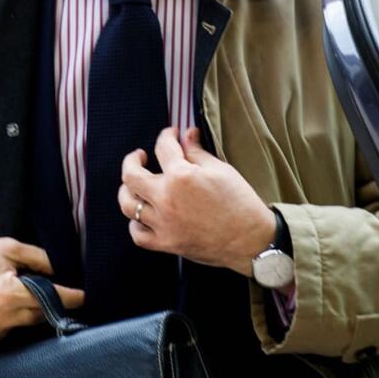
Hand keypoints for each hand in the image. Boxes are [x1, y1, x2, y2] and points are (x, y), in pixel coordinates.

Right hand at [0, 237, 83, 348]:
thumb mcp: (7, 247)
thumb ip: (38, 258)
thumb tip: (59, 269)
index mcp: (8, 294)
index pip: (50, 299)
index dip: (70, 297)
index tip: (84, 296)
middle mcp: (0, 319)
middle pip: (38, 314)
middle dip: (44, 301)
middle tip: (41, 287)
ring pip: (22, 324)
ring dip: (24, 311)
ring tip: (10, 291)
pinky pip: (5, 332)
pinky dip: (7, 320)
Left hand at [118, 127, 275, 275]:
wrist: (251, 240)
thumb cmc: (240, 203)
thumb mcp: (220, 170)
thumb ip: (197, 151)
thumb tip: (186, 135)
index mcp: (181, 176)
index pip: (163, 147)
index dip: (167, 135)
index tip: (172, 134)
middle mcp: (166, 198)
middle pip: (131, 175)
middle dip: (132, 160)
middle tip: (140, 156)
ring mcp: (163, 223)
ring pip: (128, 204)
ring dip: (127, 190)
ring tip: (134, 184)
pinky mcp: (166, 243)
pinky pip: (138, 234)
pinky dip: (135, 224)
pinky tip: (142, 215)